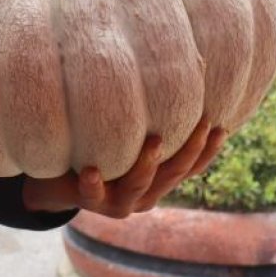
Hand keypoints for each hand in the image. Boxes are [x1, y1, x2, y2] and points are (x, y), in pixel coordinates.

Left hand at [22, 117, 226, 217]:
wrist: (54, 180)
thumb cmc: (95, 147)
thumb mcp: (124, 136)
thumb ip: (146, 120)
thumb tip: (172, 74)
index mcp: (157, 179)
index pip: (190, 166)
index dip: (207, 150)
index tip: (221, 125)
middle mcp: (144, 193)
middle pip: (173, 174)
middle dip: (189, 149)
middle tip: (202, 122)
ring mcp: (118, 201)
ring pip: (138, 185)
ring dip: (148, 164)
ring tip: (155, 140)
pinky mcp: (89, 202)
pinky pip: (92, 194)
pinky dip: (93, 183)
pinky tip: (91, 170)